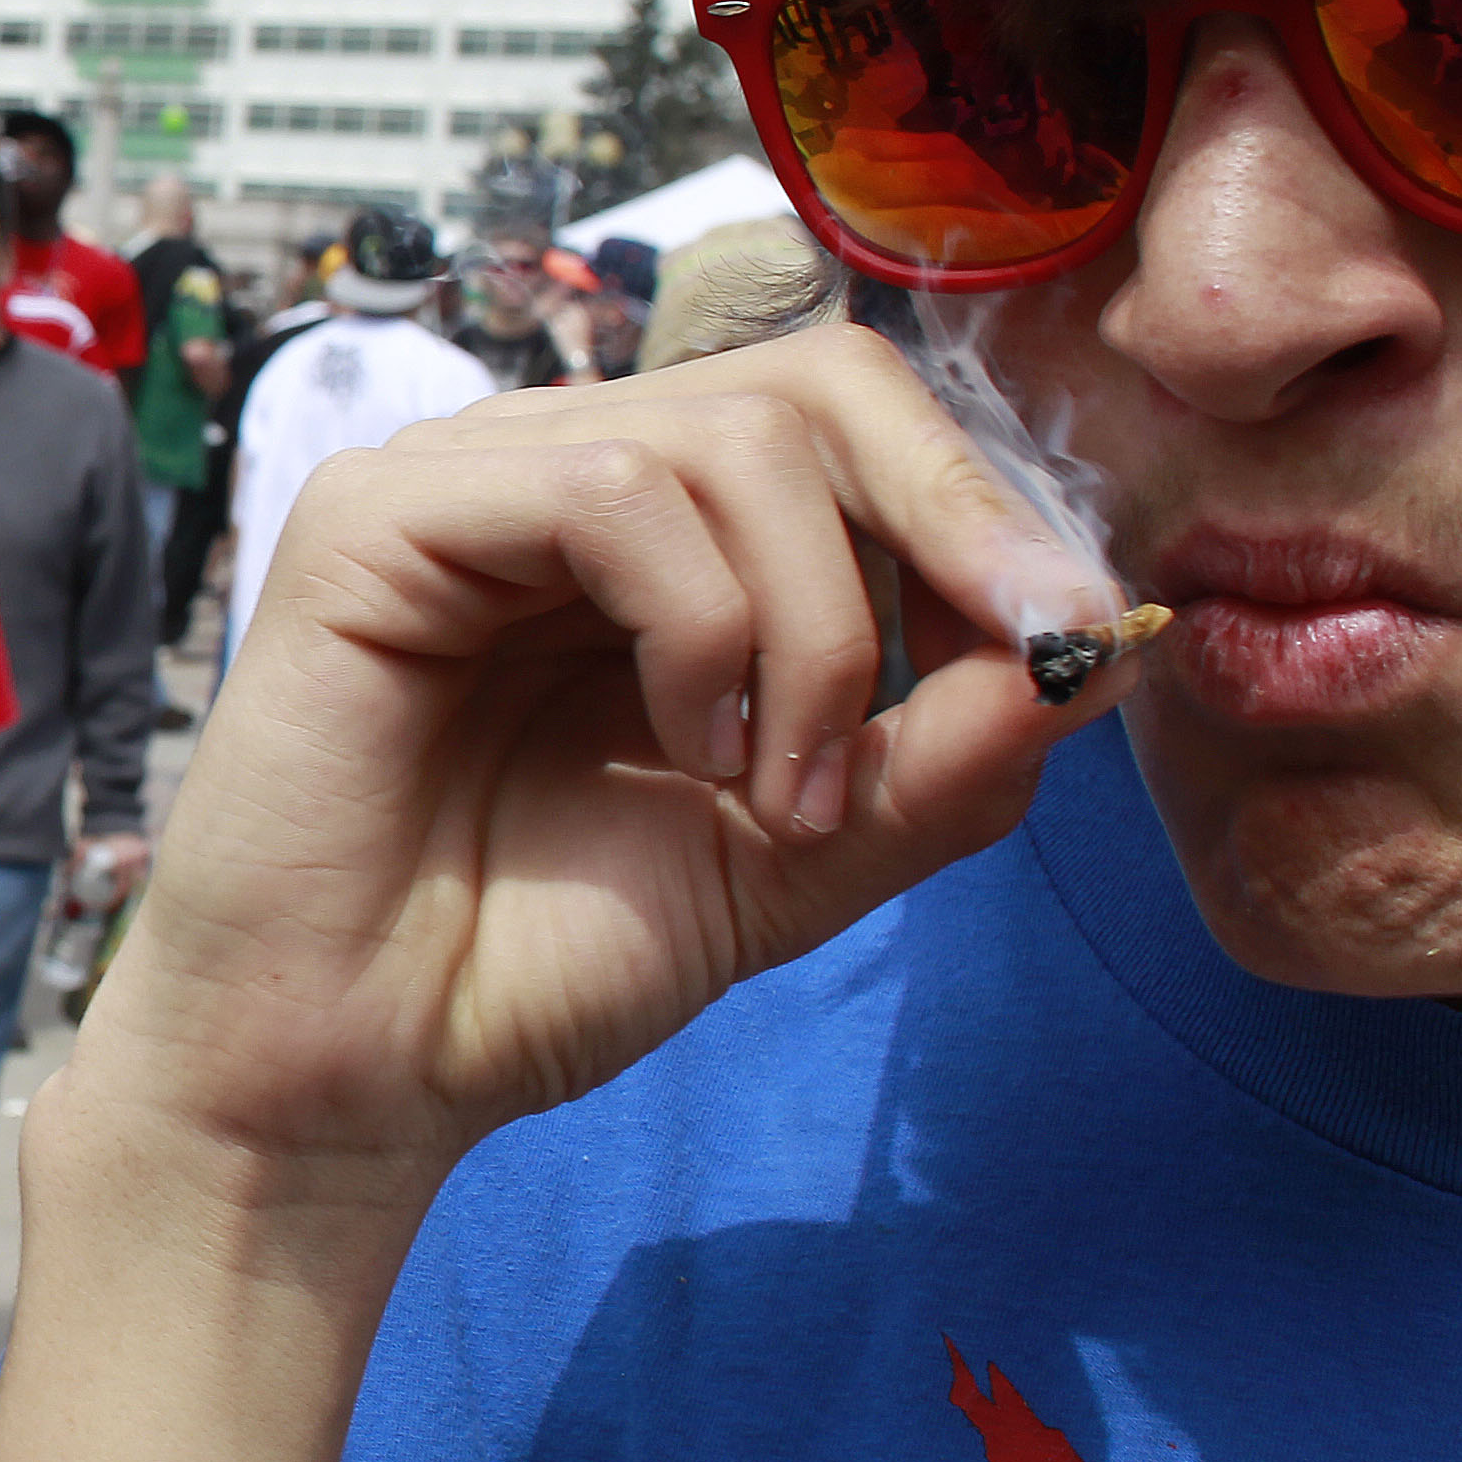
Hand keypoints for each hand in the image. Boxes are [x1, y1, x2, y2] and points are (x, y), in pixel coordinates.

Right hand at [72, 322, 1123, 1221]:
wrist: (355, 1078)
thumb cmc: (533, 966)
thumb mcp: (801, 858)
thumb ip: (940, 756)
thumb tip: (1106, 639)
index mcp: (650, 537)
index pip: (852, 424)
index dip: (986, 504)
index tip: (1078, 638)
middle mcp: (554, 476)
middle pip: (813, 382)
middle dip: (951, 515)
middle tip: (1014, 652)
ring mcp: (462, 484)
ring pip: (733, 439)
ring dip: (818, 630)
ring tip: (780, 794)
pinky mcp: (375, 520)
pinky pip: (611, 488)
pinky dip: (704, 628)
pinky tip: (689, 754)